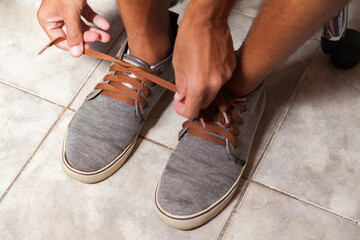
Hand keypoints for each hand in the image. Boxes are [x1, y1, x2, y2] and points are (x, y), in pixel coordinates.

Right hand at [37, 0, 110, 56]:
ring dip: (94, 31)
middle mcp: (56, 15)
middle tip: (97, 38)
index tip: (85, 49)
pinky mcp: (77, 5)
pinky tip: (104, 25)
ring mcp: (67, 10)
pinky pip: (87, 17)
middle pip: (73, 33)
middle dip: (87, 36)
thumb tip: (76, 52)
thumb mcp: (70, 13)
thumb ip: (74, 34)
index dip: (73, 46)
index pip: (59, 40)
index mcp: (47, 19)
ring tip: (105, 34)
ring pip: (82, 26)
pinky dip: (96, 21)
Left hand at [173, 0, 235, 118]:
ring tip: (195, 76)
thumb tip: (182, 97)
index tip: (179, 105)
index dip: (184, 111)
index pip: (193, 110)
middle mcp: (215, 84)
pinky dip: (212, 80)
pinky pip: (221, 80)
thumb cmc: (190, 37)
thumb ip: (181, 84)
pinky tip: (206, 67)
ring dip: (204, 90)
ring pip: (214, 92)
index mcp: (199, 85)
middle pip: (205, 104)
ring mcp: (225, 76)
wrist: (208, 19)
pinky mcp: (231, 68)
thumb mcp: (178, 63)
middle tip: (185, 94)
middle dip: (194, 102)